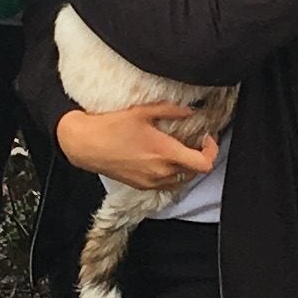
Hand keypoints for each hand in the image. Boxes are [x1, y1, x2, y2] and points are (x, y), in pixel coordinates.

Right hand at [57, 105, 213, 191]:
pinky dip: (171, 174)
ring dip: (186, 167)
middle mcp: (161, 171)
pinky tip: (162, 160)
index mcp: (165, 153)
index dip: (212, 151)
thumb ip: (171, 111)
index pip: (204, 164)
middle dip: (199, 156)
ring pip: (181, 180)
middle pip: (195, 172)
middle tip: (195, 141)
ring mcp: (151, 182)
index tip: (207, 139)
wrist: (85, 145)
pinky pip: (166, 185)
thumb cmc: (111, 127)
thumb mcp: (143, 111)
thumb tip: (190, 111)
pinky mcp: (141, 186)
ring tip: (179, 151)